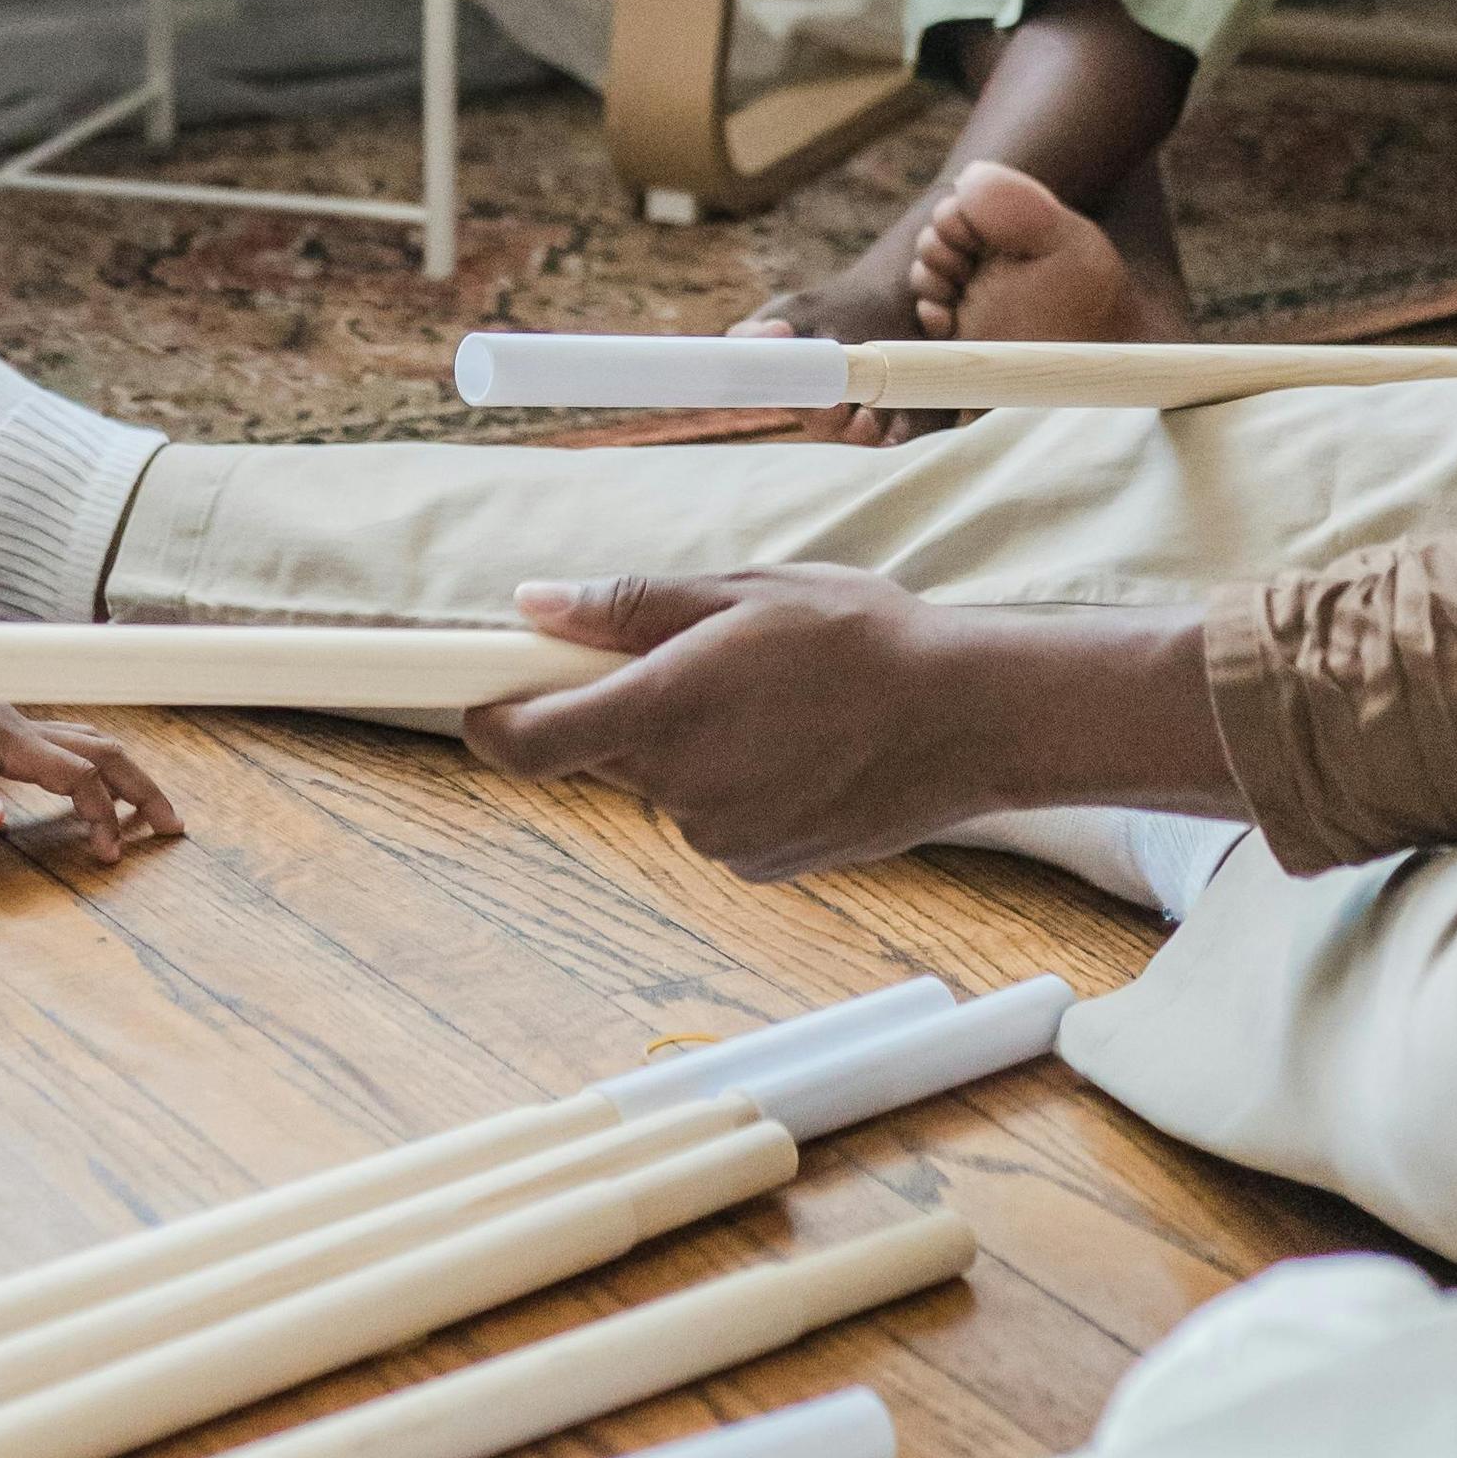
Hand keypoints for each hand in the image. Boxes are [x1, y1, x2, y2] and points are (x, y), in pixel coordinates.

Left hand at [0, 697, 182, 860]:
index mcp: (18, 744)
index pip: (81, 778)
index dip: (103, 815)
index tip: (110, 854)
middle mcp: (33, 732)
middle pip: (108, 755)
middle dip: (145, 791)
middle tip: (173, 825)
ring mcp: (28, 727)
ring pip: (97, 745)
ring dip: (130, 774)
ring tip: (148, 806)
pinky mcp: (17, 727)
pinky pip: (76, 741)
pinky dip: (102, 760)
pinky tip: (99, 771)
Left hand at [469, 567, 1236, 875]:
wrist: (970, 719)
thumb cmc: (863, 638)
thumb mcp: (743, 593)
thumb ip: (629, 609)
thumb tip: (533, 604)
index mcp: (659, 713)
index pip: (523, 743)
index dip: (490, 720)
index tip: (486, 694)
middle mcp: (676, 788)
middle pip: (603, 752)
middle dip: (629, 708)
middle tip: (705, 659)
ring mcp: (718, 836)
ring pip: (664, 784)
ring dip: (692, 745)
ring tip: (779, 699)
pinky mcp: (758, 865)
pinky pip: (715, 818)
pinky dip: (737, 784)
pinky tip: (802, 747)